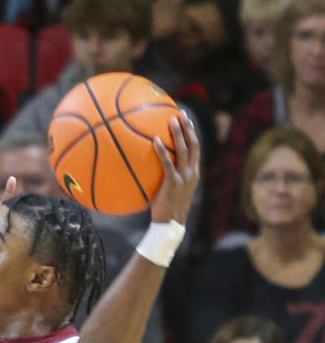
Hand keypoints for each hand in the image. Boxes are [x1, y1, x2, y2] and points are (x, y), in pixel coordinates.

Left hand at [149, 111, 199, 225]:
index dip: (192, 133)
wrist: (170, 224)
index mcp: (194, 173)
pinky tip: (154, 140)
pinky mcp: (173, 183)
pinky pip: (168, 163)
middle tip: (181, 113)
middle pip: (193, 144)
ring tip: (171, 119)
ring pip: (184, 150)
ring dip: (178, 133)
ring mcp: (184, 177)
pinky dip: (162, 150)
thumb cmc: (166, 208)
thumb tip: (151, 167)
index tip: (187, 120)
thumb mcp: (170, 189)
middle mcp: (192, 172)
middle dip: (188, 127)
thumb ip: (167, 177)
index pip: (196, 149)